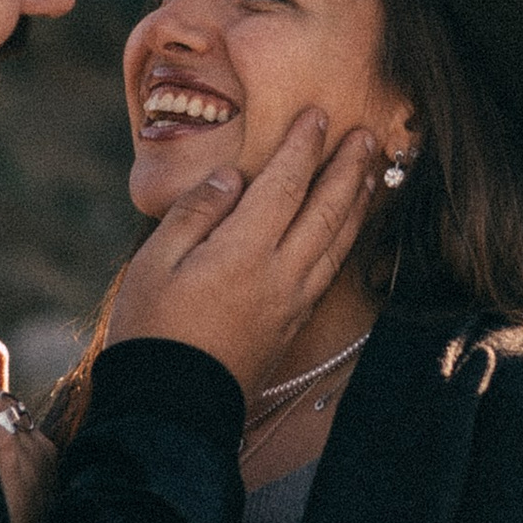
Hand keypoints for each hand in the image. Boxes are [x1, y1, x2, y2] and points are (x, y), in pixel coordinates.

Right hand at [104, 111, 380, 405]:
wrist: (171, 407)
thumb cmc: (152, 330)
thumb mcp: (154, 263)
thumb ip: (194, 213)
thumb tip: (230, 177)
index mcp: (243, 250)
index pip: (285, 184)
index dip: (303, 147)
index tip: (318, 115)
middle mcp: (279, 273)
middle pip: (326, 210)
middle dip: (348, 168)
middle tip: (365, 134)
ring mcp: (291, 301)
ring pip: (338, 242)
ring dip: (358, 203)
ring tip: (371, 173)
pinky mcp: (292, 323)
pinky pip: (331, 271)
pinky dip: (346, 241)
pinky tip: (347, 230)